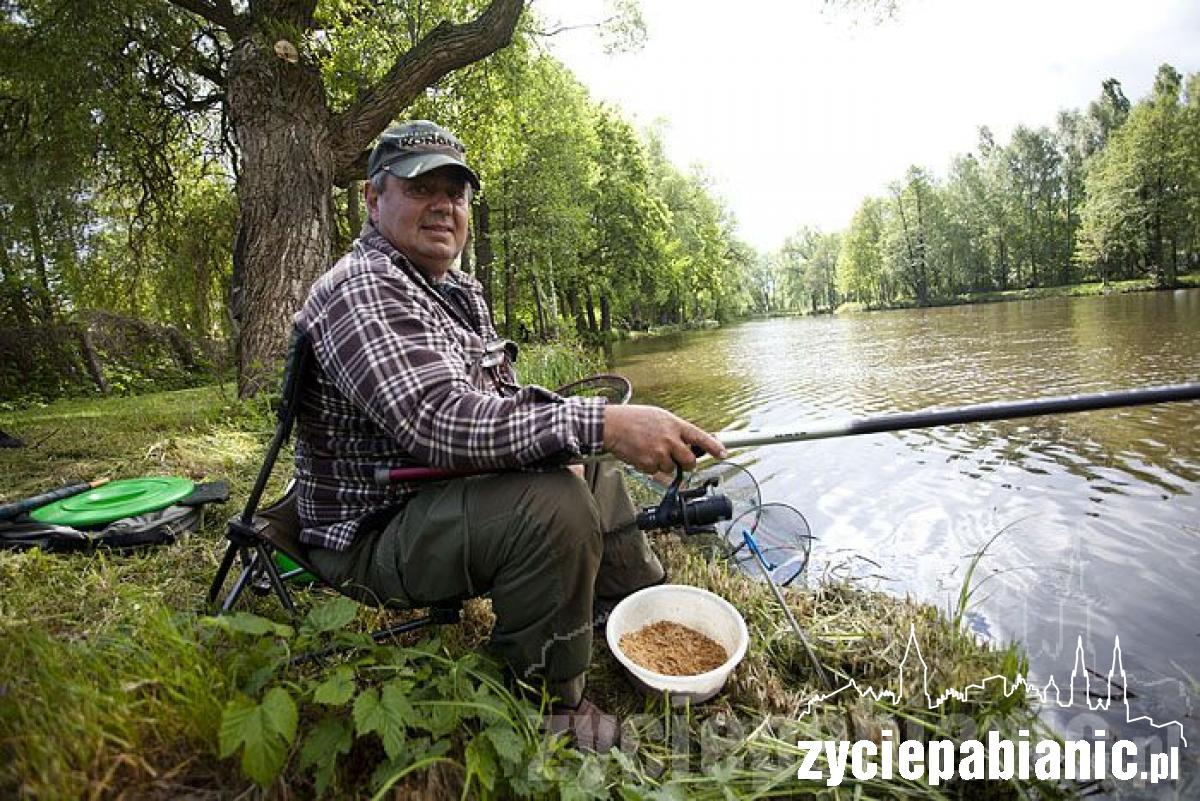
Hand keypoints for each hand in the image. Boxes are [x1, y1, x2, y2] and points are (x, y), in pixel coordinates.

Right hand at [602, 404, 726, 475]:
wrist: (612, 425)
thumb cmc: (633, 419)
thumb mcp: (659, 417)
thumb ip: (674, 429)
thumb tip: (687, 441)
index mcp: (674, 425)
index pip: (700, 437)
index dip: (714, 447)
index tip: (723, 453)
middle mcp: (670, 439)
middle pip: (689, 461)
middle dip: (686, 463)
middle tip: (678, 459)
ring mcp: (659, 453)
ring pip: (671, 469)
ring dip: (663, 464)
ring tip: (650, 450)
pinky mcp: (648, 463)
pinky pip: (655, 472)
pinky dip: (649, 467)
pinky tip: (641, 454)